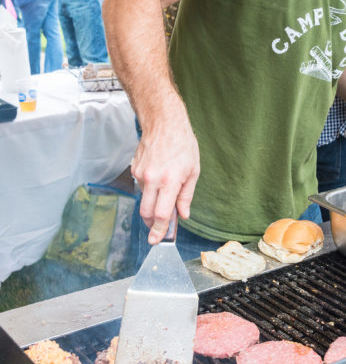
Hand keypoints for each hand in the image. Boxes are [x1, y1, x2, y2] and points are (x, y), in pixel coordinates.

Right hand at [131, 97, 199, 244]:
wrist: (164, 123)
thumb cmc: (182, 145)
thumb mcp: (193, 171)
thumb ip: (186, 195)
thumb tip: (183, 214)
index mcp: (169, 181)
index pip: (161, 214)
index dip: (159, 230)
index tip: (157, 240)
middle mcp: (153, 179)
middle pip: (146, 212)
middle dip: (151, 224)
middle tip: (157, 229)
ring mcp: (141, 174)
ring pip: (143, 199)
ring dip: (151, 203)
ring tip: (164, 192)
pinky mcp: (134, 169)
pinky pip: (141, 186)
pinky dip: (149, 188)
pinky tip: (158, 177)